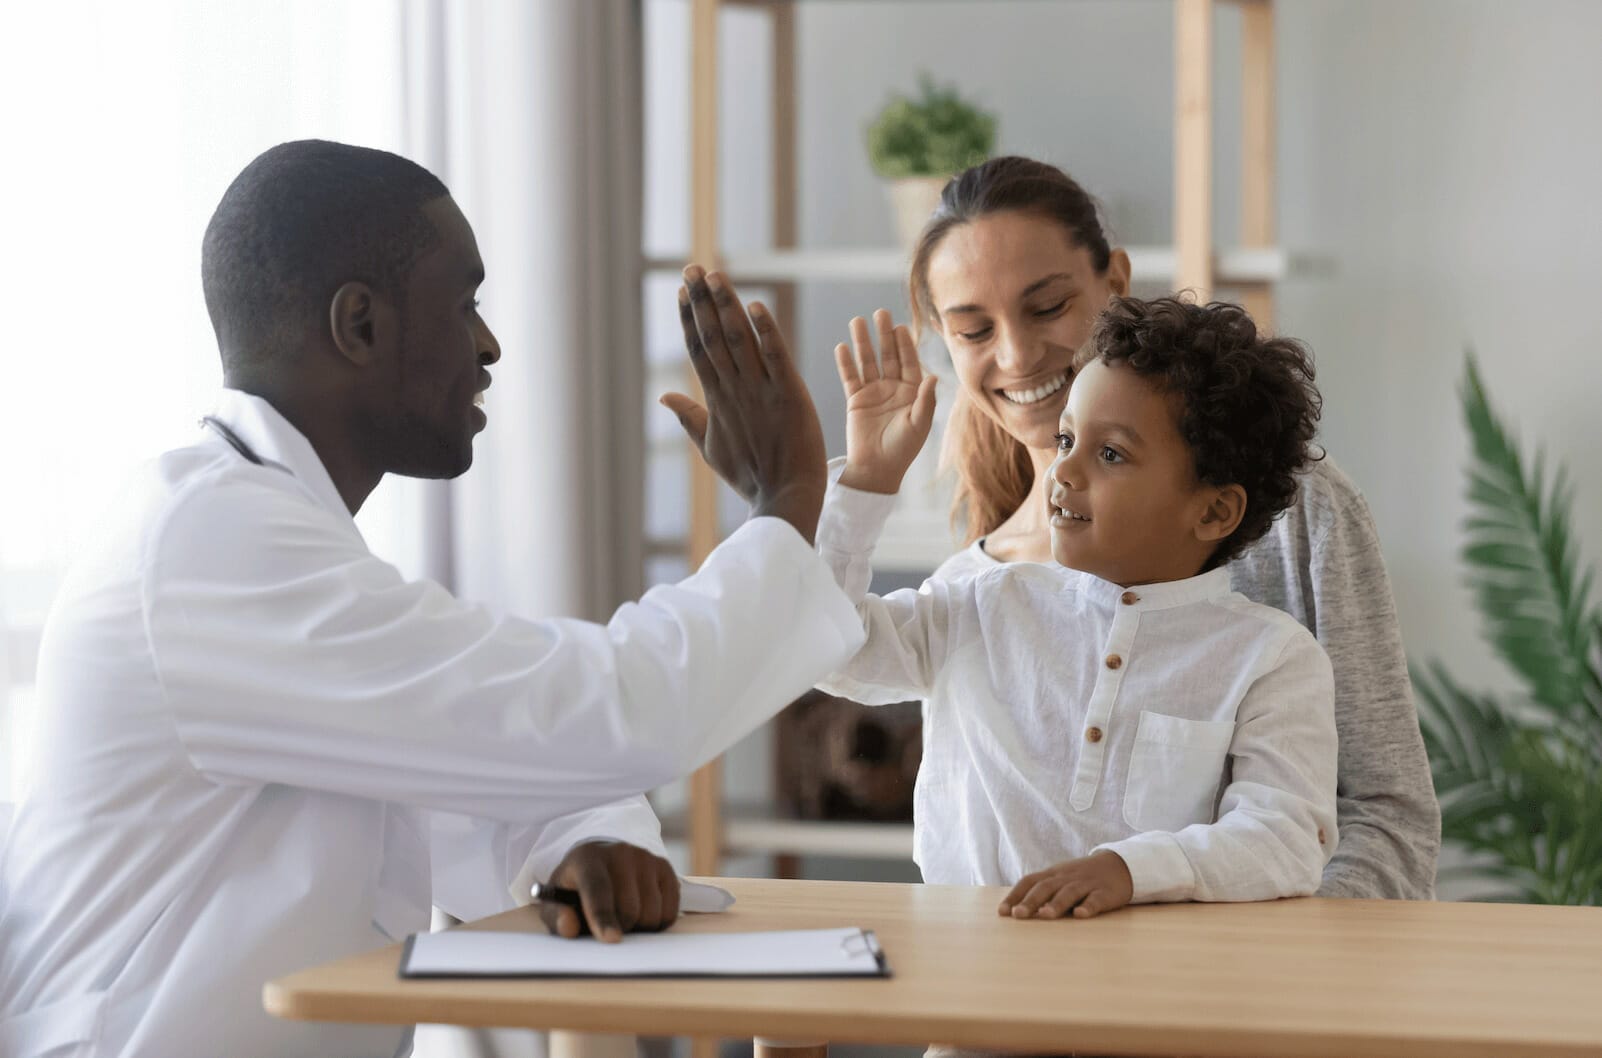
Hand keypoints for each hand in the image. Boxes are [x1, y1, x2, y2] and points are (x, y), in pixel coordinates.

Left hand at [538, 840, 681, 943]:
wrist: (602, 857)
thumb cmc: (577, 886)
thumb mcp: (557, 899)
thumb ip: (556, 916)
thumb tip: (569, 926)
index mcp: (587, 859)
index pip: (598, 890)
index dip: (603, 917)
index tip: (611, 939)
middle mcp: (620, 852)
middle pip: (628, 910)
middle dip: (620, 929)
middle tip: (608, 926)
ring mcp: (645, 858)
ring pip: (651, 913)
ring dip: (639, 928)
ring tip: (624, 917)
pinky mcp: (664, 867)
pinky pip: (669, 911)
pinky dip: (657, 922)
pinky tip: (642, 911)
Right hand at [661, 266, 827, 544]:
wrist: (785, 499)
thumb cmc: (751, 476)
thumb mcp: (712, 448)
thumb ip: (689, 418)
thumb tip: (663, 396)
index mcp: (716, 400)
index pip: (699, 350)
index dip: (689, 318)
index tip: (681, 291)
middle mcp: (734, 390)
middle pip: (713, 337)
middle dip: (701, 301)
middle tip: (692, 268)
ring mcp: (761, 392)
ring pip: (739, 340)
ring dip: (727, 306)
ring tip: (715, 276)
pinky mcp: (790, 395)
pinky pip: (776, 357)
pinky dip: (766, 332)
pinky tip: (755, 306)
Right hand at [834, 309, 937, 494]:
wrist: (877, 469)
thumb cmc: (902, 449)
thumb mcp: (918, 424)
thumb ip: (925, 400)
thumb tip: (933, 377)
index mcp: (912, 392)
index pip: (909, 362)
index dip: (905, 344)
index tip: (900, 326)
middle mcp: (893, 388)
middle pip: (888, 356)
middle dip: (884, 335)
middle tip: (880, 313)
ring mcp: (873, 392)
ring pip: (867, 362)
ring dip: (863, 342)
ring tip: (857, 321)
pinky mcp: (855, 400)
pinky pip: (850, 377)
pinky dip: (846, 363)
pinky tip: (842, 347)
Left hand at [999, 851, 1133, 920]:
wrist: (1119, 866)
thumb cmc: (1081, 878)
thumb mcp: (1059, 879)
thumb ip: (1041, 892)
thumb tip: (1014, 910)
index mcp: (1052, 874)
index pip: (1029, 882)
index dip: (1015, 895)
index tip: (1002, 912)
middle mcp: (1066, 877)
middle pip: (1046, 887)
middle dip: (1031, 901)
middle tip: (1018, 915)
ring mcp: (1086, 884)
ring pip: (1069, 892)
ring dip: (1056, 903)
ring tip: (1045, 915)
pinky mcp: (1105, 893)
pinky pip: (1096, 899)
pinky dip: (1088, 906)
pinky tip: (1080, 914)